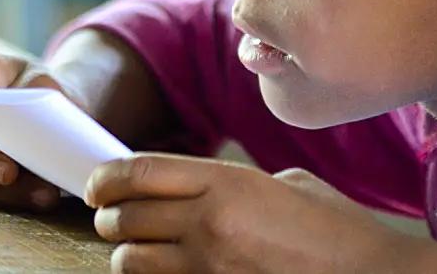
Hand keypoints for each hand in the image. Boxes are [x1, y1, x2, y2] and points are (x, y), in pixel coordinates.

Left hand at [85, 153, 433, 273]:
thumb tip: (211, 194)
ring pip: (132, 262)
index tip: (96, 185)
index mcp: (228, 182)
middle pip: (126, 216)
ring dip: (127, 256)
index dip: (107, 178)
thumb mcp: (291, 186)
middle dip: (110, 218)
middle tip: (112, 218)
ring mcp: (209, 269)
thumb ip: (242, 185)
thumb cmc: (340, 231)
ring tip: (135, 252)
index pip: (141, 172)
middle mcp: (209, 223)